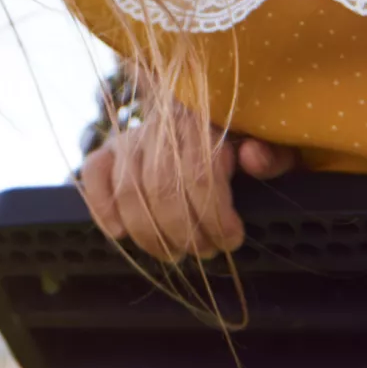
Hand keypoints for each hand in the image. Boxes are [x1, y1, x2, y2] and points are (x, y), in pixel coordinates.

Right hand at [80, 123, 297, 260]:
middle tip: (206, 252)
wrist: (206, 113)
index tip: (232, 239)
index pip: (201, 173)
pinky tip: (121, 233)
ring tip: (175, 254)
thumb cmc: (244, 139)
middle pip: (162, 188)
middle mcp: (163, 125)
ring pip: (128, 190)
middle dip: (185, 232)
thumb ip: (272, 153)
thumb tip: (251, 158)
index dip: (215, 216)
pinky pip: (93, 174)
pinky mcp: (109, 150)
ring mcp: (132, 137)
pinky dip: (101, 207)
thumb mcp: (272, 144)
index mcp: (205, 120)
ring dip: (151, 234)